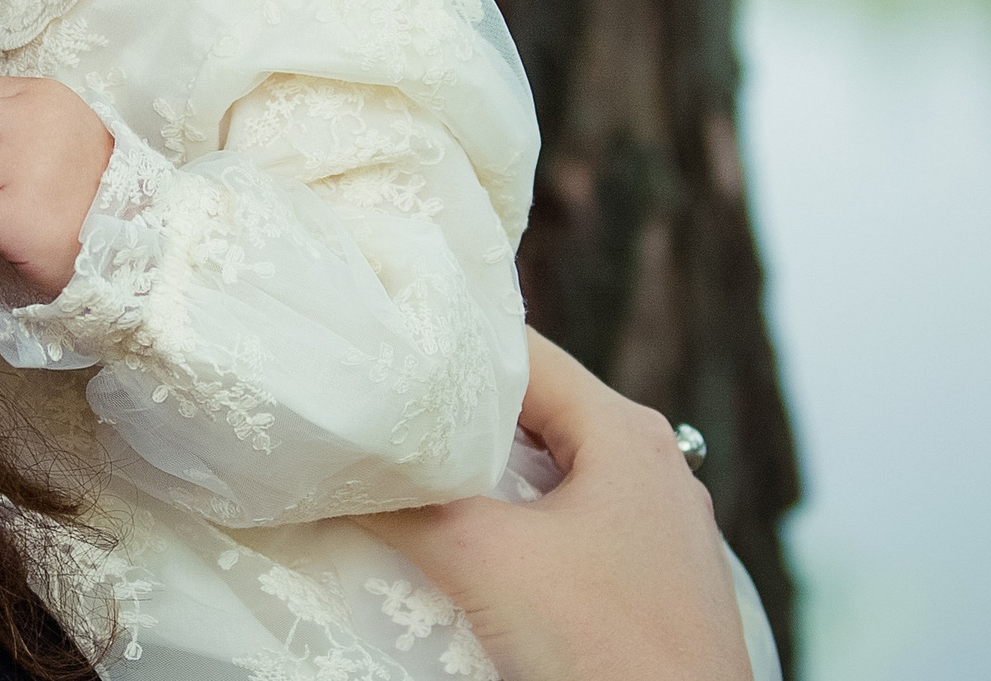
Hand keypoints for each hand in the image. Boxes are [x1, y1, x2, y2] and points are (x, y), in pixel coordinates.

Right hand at [359, 331, 753, 680]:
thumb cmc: (603, 642)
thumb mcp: (483, 559)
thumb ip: (405, 508)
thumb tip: (334, 478)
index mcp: (626, 431)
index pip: (523, 353)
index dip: (450, 349)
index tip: (384, 353)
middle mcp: (650, 466)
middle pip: (533, 413)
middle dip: (458, 420)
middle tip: (384, 420)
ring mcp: (655, 528)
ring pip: (549, 475)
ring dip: (483, 480)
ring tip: (413, 484)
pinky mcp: (649, 583)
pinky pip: (567, 527)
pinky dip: (515, 526)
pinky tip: (470, 552)